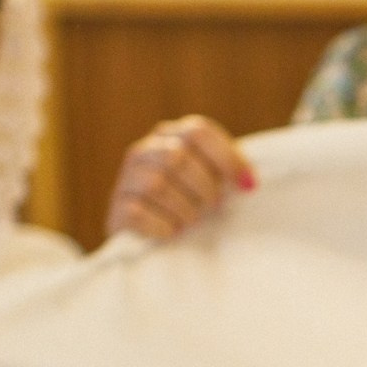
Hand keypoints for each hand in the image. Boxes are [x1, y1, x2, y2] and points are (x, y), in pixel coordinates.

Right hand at [107, 115, 254, 240]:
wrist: (149, 235)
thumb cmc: (192, 203)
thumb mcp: (213, 181)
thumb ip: (229, 173)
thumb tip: (249, 182)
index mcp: (172, 136)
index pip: (199, 132)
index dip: (228, 158)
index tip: (248, 187)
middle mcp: (145, 150)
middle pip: (178, 157)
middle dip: (205, 188)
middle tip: (215, 207)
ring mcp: (126, 177)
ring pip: (157, 184)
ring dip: (185, 209)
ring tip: (194, 221)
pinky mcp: (117, 206)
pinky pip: (139, 212)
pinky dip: (163, 227)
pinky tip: (173, 232)